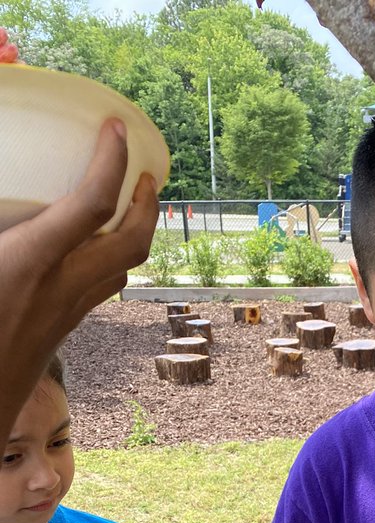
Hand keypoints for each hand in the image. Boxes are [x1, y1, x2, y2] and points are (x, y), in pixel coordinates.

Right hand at [0, 118, 158, 438]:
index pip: (90, 204)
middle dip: (146, 202)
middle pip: (131, 241)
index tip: (114, 127)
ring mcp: (68, 312)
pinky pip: (105, 287)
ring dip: (138, 231)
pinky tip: (100, 249)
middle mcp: (61, 288)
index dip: (109, 161)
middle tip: (146, 171)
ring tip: (133, 202)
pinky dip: (114, 258)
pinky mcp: (65, 329)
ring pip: (125, 267)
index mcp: (29, 263)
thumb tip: (4, 203)